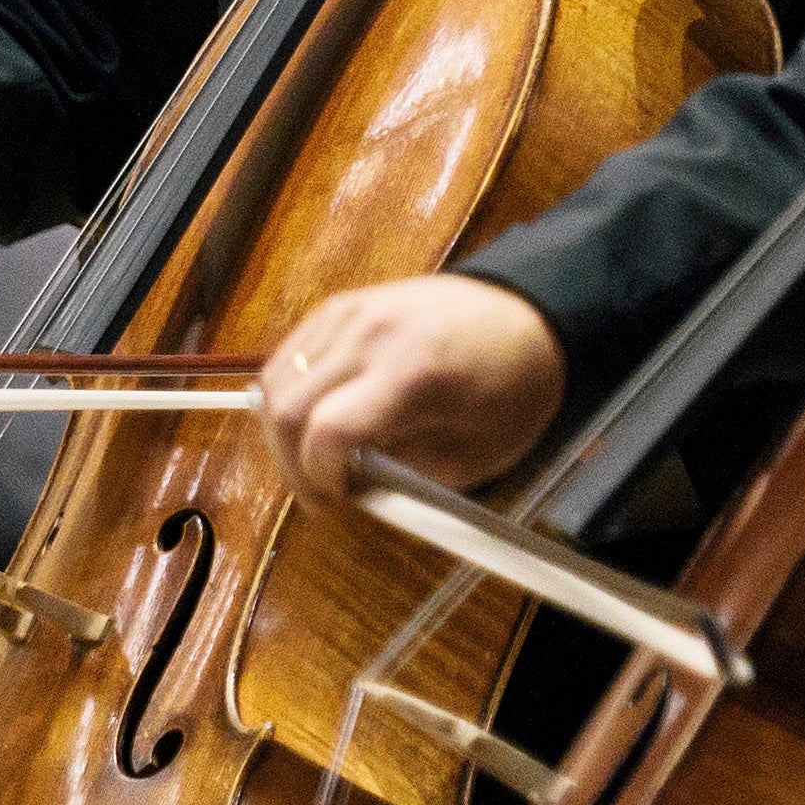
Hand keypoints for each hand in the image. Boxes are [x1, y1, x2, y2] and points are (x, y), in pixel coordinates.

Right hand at [259, 273, 568, 496]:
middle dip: (290, 462)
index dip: (315, 476)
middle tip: (316, 488)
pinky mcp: (341, 306)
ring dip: (283, 429)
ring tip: (313, 454)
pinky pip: (288, 356)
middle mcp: (370, 336)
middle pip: (286, 408)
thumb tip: (351, 486)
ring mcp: (350, 314)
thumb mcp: (476, 453)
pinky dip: (289, 393)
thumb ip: (407, 476)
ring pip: (274, 381)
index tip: (332, 498)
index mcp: (412, 374)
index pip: (327, 430)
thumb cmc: (514, 386)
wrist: (529, 312)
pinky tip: (315, 415)